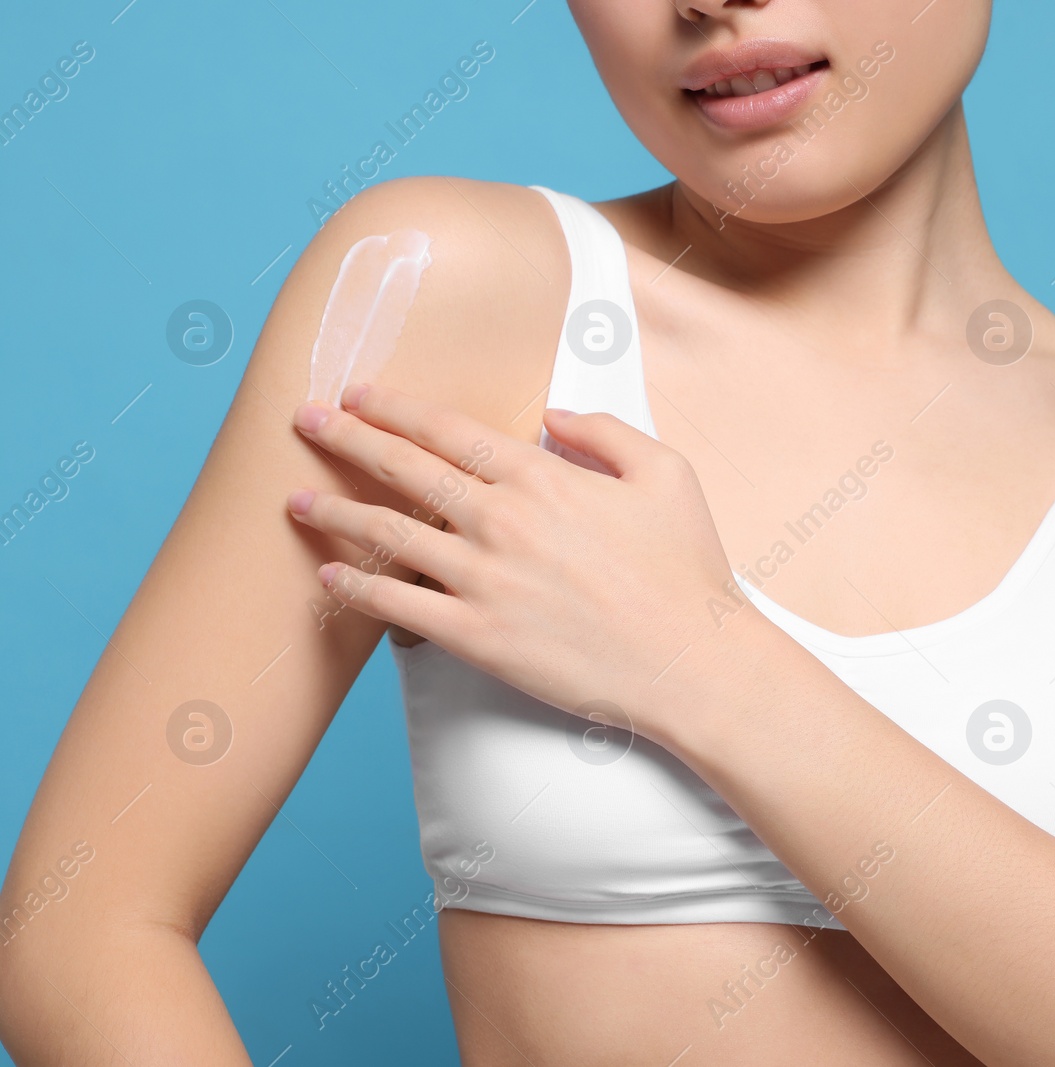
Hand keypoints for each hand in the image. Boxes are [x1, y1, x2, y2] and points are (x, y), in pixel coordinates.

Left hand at [285, 381, 767, 740]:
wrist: (689, 662)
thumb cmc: (686, 570)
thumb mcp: (667, 475)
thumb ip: (606, 432)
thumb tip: (552, 417)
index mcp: (542, 478)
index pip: (450, 429)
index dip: (396, 407)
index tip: (360, 393)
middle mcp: (501, 521)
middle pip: (403, 468)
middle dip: (346, 437)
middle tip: (305, 419)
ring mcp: (482, 580)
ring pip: (387, 534)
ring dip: (334, 511)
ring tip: (295, 499)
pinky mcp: (475, 637)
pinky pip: (397, 607)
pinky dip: (356, 590)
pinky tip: (328, 578)